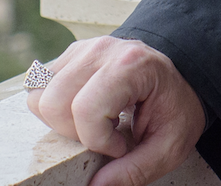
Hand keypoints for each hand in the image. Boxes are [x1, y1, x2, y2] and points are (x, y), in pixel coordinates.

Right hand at [26, 35, 206, 185]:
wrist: (182, 76)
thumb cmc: (177, 108)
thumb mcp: (170, 146)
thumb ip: (135, 170)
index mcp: (131, 66)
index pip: (86, 110)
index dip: (98, 141)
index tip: (121, 145)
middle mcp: (101, 50)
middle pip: (53, 103)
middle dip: (74, 133)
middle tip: (104, 136)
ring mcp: (82, 50)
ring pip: (38, 95)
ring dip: (60, 122)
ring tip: (94, 123)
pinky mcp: (71, 56)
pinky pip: (40, 88)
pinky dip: (56, 108)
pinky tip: (86, 112)